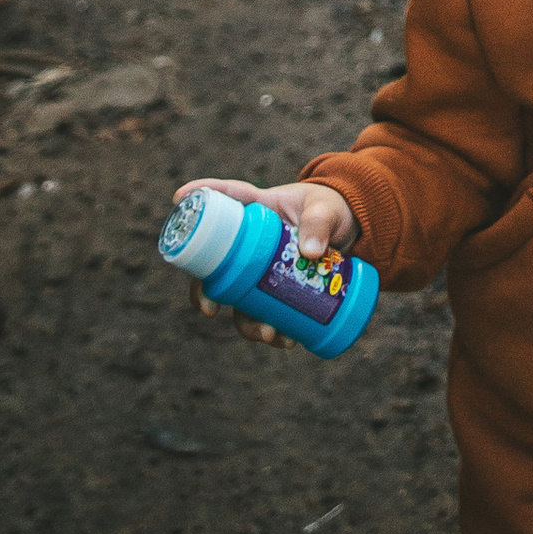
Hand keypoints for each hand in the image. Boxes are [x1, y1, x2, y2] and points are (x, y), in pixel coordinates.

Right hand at [173, 175, 354, 345]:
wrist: (353, 231)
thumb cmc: (333, 209)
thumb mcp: (327, 209)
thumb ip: (320, 222)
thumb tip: (311, 252)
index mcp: (259, 208)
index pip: (227, 197)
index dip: (201, 193)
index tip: (179, 196)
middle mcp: (251, 242)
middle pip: (216, 266)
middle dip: (204, 292)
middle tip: (208, 309)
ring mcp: (261, 269)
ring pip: (240, 301)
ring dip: (247, 323)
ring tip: (267, 334)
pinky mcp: (278, 289)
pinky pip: (266, 315)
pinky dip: (273, 331)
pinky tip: (286, 340)